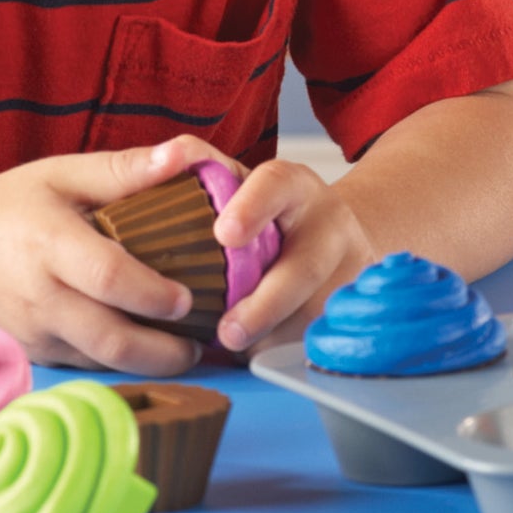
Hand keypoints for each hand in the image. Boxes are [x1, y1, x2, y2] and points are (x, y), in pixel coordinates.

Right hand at [0, 137, 221, 373]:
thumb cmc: (7, 205)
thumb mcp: (60, 174)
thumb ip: (122, 170)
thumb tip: (183, 155)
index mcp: (50, 243)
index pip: (108, 277)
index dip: (152, 293)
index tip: (188, 298)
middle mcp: (40, 296)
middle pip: (109, 339)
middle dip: (163, 350)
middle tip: (201, 341)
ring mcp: (33, 333)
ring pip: (99, 363)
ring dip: (147, 365)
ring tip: (186, 352)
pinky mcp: (30, 354)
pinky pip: (82, 366)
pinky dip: (118, 366)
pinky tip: (146, 352)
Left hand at [210, 159, 376, 352]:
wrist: (335, 235)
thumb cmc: (271, 213)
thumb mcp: (245, 185)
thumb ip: (205, 172)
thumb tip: (165, 160)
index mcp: (296, 187)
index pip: (276, 184)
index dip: (252, 207)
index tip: (224, 233)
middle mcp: (328, 225)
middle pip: (304, 267)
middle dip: (265, 304)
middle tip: (227, 332)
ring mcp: (345, 271)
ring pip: (310, 313)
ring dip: (269, 336)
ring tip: (233, 347)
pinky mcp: (347, 308)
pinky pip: (314, 337)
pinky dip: (280, 349)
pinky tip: (255, 351)